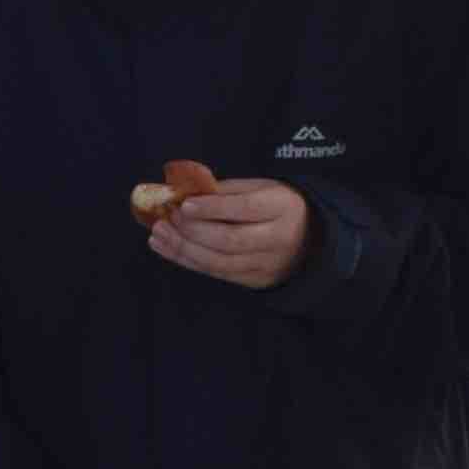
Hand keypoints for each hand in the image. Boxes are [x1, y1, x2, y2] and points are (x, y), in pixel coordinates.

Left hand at [145, 176, 316, 290]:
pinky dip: (188, 261)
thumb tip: (183, 193)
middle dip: (193, 230)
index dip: (213, 208)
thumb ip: (225, 191)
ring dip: (183, 249)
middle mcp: (277, 239)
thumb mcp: (260, 188)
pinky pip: (216, 273)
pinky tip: (167, 248)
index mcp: (281, 207)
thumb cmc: (275, 206)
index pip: (245, 209)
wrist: (309, 239)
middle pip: (229, 240)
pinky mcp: (254, 281)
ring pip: (219, 262)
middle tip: (167, 219)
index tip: (184, 205)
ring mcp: (265, 264)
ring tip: (159, 234)